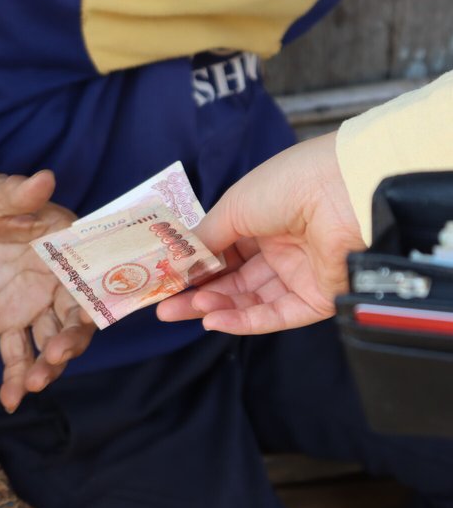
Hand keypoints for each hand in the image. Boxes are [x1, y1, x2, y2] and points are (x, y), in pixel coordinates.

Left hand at [0, 166, 94, 411]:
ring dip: (47, 366)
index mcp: (66, 245)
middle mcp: (58, 279)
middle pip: (76, 318)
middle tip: (54, 358)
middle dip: (70, 342)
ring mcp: (35, 304)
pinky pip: (18, 354)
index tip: (87, 322)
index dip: (94, 300)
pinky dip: (16, 378)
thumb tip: (44, 178)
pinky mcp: (9, 322)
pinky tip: (10, 400)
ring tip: (30, 386)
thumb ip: (17, 194)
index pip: (91, 276)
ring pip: (51, 341)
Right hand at [156, 132, 366, 333]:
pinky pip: (276, 316)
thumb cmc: (288, 185)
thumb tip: (178, 259)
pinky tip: (213, 320)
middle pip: (232, 281)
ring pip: (250, 300)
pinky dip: (242, 321)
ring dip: (215, 306)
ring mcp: (299, 274)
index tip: (166, 280)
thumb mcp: (234, 206)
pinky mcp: (317, 299)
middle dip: (197, 294)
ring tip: (183, 309)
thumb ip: (205, 238)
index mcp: (263, 220)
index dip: (195, 267)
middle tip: (165, 307)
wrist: (343, 191)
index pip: (223, 252)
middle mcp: (281, 248)